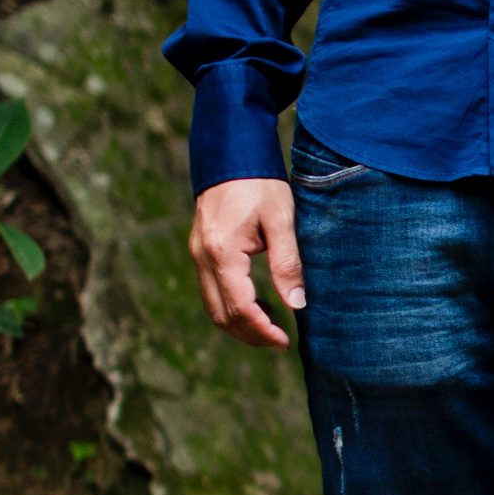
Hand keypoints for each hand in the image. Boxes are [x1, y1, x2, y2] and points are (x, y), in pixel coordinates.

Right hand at [190, 177, 304, 348]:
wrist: (231, 153)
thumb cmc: (260, 183)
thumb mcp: (281, 220)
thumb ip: (287, 264)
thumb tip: (296, 305)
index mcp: (222, 252)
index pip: (240, 307)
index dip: (263, 330)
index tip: (286, 340)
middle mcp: (202, 257)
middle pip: (221, 314)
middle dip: (250, 334)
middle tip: (280, 341)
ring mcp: (197, 254)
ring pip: (212, 306)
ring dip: (240, 323)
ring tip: (272, 326)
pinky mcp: (200, 250)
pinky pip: (211, 290)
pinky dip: (232, 306)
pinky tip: (259, 302)